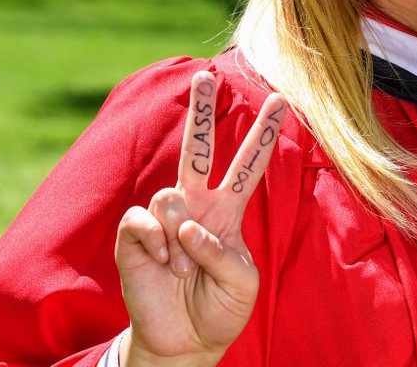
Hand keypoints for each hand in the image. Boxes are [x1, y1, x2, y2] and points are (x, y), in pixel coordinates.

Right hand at [115, 70, 286, 364]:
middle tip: (205, 75)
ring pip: (170, 195)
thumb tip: (189, 224)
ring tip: (181, 266)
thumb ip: (223, 250)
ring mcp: (165, 218)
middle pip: (198, 148)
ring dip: (179, 236)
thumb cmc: (219, 307)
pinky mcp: (135, 235)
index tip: (281, 100)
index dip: (264, 135)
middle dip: (201, 111)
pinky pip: (143, 219)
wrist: (185, 341)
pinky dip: (155, 240)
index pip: (248, 165)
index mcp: (228, 210)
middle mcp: (197, 205)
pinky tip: (161, 260)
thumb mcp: (242, 282)